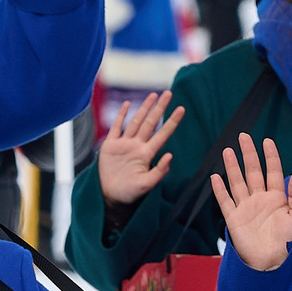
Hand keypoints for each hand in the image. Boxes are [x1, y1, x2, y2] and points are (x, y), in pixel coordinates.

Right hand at [97, 90, 182, 205]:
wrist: (109, 197)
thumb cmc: (129, 193)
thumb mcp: (146, 185)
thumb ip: (159, 172)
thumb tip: (170, 155)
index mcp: (146, 154)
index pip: (162, 134)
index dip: (172, 122)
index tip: (181, 109)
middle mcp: (137, 146)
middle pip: (150, 123)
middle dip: (159, 108)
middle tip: (169, 94)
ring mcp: (124, 144)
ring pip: (136, 122)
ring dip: (144, 108)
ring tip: (153, 95)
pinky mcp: (110, 146)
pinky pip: (117, 127)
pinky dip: (121, 115)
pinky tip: (127, 104)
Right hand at [209, 135, 291, 271]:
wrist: (272, 263)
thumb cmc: (289, 242)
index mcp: (278, 197)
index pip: (273, 171)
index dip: (270, 156)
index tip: (266, 141)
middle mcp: (260, 199)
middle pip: (253, 172)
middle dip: (248, 154)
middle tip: (243, 136)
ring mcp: (246, 208)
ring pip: (238, 182)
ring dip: (232, 167)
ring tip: (227, 151)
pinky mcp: (234, 219)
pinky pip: (225, 201)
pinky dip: (220, 190)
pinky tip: (215, 177)